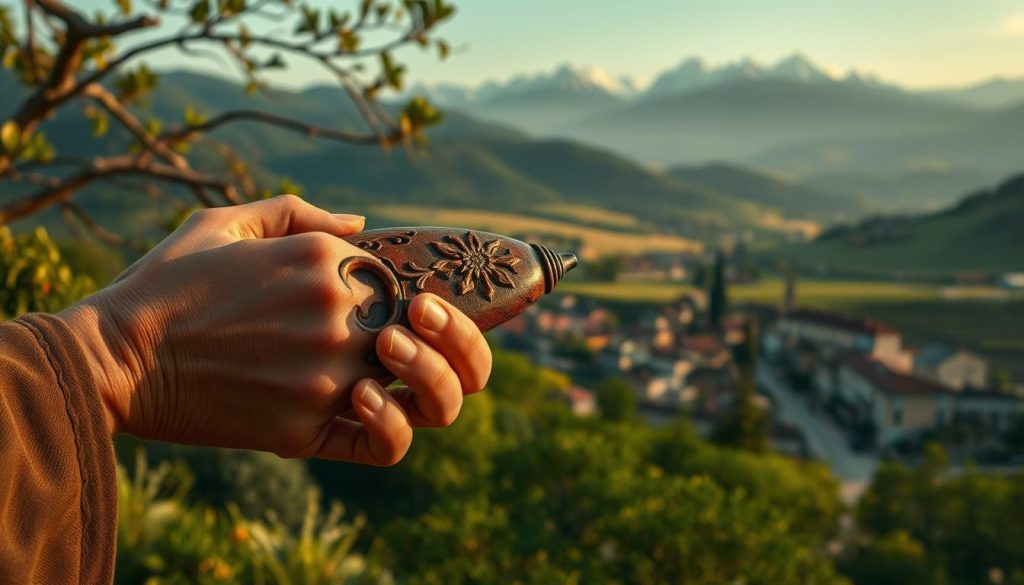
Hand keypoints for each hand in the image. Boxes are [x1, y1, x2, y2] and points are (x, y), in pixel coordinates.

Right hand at [59, 195, 491, 465]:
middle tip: (427, 337)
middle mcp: (339, 315)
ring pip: (430, 392)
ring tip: (402, 372)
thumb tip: (364, 228)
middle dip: (456, 335)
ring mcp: (327, 375)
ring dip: (439, 382)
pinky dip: (396, 430)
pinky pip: (385, 441)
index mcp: (327, 261)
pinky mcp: (305, 426)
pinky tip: (373, 409)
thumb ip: (300, 215)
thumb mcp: (227, 223)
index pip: (412, 280)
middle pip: (440, 332)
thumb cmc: (169, 286)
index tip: (402, 308)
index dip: (418, 297)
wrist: (114, 357)